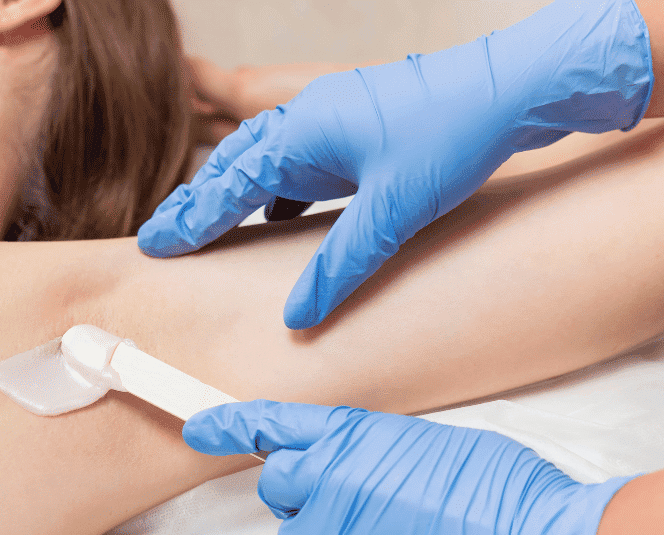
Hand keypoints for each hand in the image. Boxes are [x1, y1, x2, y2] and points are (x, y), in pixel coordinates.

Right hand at [140, 0, 652, 328]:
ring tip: (210, 229)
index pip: (227, 183)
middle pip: (234, 166)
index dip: (189, 219)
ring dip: (235, 196)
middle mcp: (306, 121)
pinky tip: (281, 216)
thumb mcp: (391, 212)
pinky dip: (279, 192)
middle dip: (197, 204)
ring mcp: (330, 121)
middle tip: (163, 238)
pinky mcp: (353, 130)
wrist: (508, 88)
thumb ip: (339, 266)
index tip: (154, 245)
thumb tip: (296, 318)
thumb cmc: (450, 136)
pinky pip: (299, 163)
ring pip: (264, 163)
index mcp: (301, 133)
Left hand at [183, 400, 658, 534]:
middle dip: (303, 495)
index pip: (273, 424)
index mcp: (356, 436)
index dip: (229, 425)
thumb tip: (362, 468)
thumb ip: (379, 453)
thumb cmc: (504, 493)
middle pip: (278, 489)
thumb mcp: (435, 446)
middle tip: (350, 505)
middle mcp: (331, 481)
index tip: (196, 426)